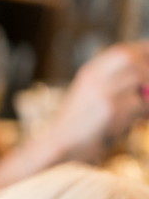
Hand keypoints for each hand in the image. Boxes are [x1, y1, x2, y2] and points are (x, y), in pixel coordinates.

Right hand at [48, 41, 148, 161]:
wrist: (59, 147)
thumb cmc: (82, 126)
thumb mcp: (94, 96)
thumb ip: (117, 83)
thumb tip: (147, 80)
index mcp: (91, 71)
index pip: (126, 52)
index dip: (145, 55)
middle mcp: (96, 75)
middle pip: (136, 61)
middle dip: (148, 75)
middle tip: (146, 93)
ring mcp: (103, 90)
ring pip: (143, 82)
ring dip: (146, 99)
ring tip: (140, 114)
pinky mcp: (111, 108)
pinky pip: (141, 105)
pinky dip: (141, 116)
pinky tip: (126, 126)